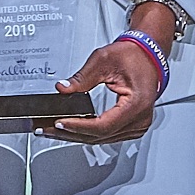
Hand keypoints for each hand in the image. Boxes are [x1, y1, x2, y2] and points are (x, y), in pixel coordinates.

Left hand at [46, 6, 168, 145]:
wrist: (147, 55)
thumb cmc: (133, 56)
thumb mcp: (103, 60)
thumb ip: (82, 77)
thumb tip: (63, 89)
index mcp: (137, 104)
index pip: (103, 125)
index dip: (78, 127)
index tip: (59, 123)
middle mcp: (140, 119)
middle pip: (100, 136)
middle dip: (71, 133)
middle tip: (47, 129)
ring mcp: (137, 126)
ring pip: (102, 139)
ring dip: (77, 136)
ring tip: (54, 131)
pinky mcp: (132, 127)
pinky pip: (107, 136)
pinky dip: (88, 133)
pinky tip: (73, 130)